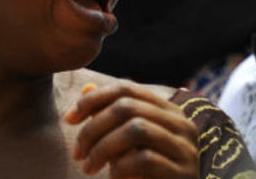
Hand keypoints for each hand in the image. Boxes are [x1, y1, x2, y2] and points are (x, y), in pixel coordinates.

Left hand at [64, 80, 198, 177]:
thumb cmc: (144, 173)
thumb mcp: (123, 142)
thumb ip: (109, 115)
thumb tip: (86, 87)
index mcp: (168, 110)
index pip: (126, 88)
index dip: (93, 100)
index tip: (69, 119)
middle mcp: (182, 124)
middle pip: (128, 107)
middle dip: (93, 128)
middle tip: (77, 153)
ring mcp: (186, 148)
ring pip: (137, 129)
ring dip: (103, 148)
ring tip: (89, 167)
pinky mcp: (184, 173)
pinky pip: (146, 159)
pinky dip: (121, 167)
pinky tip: (113, 177)